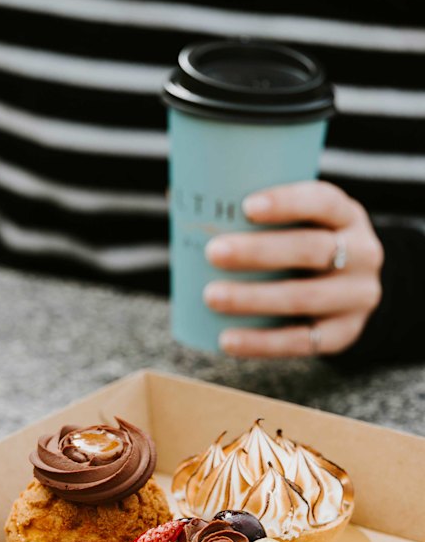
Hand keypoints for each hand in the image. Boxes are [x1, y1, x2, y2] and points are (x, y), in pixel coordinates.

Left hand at [203, 181, 383, 356]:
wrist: (352, 294)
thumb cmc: (307, 249)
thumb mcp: (303, 225)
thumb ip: (259, 217)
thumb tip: (178, 199)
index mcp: (347, 216)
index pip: (323, 201)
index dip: (287, 203)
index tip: (246, 207)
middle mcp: (362, 254)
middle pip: (311, 250)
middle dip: (259, 252)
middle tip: (213, 252)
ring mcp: (357, 298)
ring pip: (303, 298)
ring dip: (253, 299)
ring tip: (211, 296)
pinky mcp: (343, 335)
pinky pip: (300, 342)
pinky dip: (261, 342)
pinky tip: (227, 339)